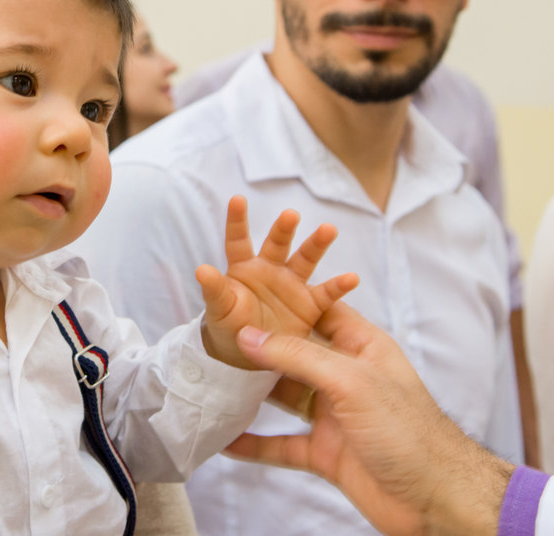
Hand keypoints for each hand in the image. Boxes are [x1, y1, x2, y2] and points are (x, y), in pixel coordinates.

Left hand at [197, 196, 355, 368]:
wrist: (250, 355)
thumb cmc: (229, 325)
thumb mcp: (219, 309)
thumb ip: (214, 290)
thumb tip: (201, 270)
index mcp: (243, 267)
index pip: (238, 240)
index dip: (237, 220)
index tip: (237, 198)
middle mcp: (270, 269)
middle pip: (277, 244)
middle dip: (283, 229)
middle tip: (290, 215)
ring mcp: (291, 285)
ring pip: (305, 259)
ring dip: (316, 245)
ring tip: (328, 229)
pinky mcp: (309, 305)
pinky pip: (326, 294)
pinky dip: (338, 286)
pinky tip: (351, 278)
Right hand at [225, 303, 513, 535]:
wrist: (437, 499)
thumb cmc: (410, 431)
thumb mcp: (350, 381)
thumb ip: (297, 357)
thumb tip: (249, 337)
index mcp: (360, 347)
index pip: (316, 312)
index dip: (283, 302)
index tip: (243, 294)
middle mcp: (345, 377)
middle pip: (293, 356)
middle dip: (257, 349)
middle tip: (216, 339)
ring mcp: (334, 416)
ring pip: (284, 398)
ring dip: (252, 394)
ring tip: (214, 383)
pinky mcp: (326, 453)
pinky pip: (282, 444)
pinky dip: (255, 443)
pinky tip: (227, 439)